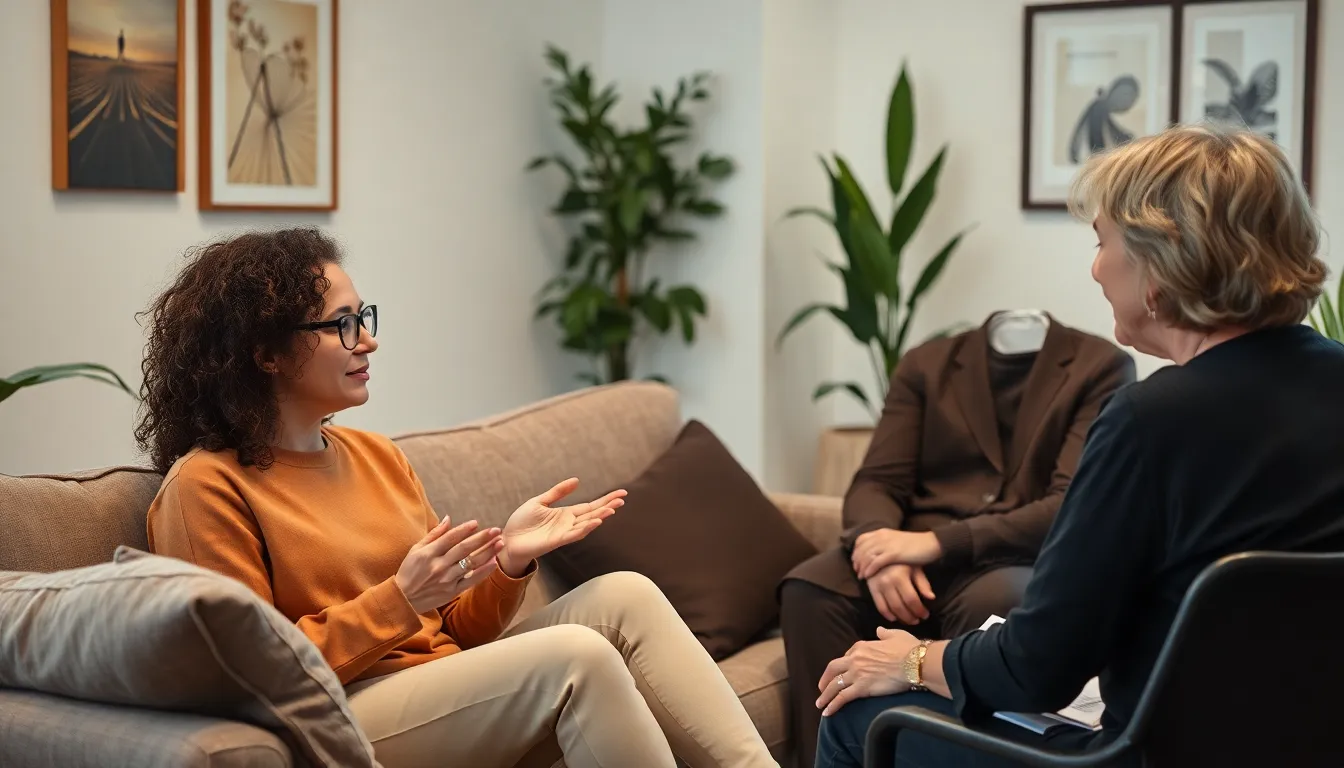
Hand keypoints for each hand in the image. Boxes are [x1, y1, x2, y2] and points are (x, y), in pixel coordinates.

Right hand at [395, 517, 503, 613]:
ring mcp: (446, 579)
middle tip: (496, 530)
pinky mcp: (452, 591)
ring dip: (487, 552)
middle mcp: (438, 566)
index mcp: (428, 553)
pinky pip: (471, 580)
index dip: (464, 530)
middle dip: (482, 538)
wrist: (403, 600)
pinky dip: (483, 571)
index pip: (450, 538)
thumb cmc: (409, 571)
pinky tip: (494, 562)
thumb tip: (449, 518)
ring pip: (471, 563)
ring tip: (500, 543)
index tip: (476, 523)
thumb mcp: (416, 550)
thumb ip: (434, 534)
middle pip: (464, 549)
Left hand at [499, 478, 624, 575]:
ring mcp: (564, 533)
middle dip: (608, 506)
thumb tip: (577, 480)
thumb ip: (558, 492)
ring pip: (586, 524)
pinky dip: (585, 528)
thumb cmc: (522, 522)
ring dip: (599, 516)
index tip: (621, 493)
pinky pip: (574, 534)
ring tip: (612, 509)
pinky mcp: (556, 541)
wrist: (508, 540)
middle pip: (593, 513)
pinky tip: (595, 521)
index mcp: (566, 514)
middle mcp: (568, 523)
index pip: (590, 505)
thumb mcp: (540, 501)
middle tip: (623, 499)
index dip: (606, 499)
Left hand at [816, 627, 920, 715]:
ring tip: (819, 704)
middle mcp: (855, 659)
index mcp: (861, 646)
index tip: (843, 671)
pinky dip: (833, 705)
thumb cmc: (908, 648)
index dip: (844, 664)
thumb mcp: (895, 634)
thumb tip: (879, 630)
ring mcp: (857, 674)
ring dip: (825, 695)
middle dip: (825, 679)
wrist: (915, 662)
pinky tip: (827, 712)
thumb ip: (884, 633)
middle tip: (821, 687)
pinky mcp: (862, 688)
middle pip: (833, 669)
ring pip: (834, 685)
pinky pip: (843, 697)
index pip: (847, 655)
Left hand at [852, 529, 942, 576]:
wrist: (931, 544)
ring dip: (861, 567)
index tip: (855, 561)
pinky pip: (876, 562)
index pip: (861, 540)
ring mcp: (887, 544)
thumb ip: (885, 544)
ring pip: (867, 556)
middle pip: (862, 549)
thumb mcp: (896, 541)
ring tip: (861, 576)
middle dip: (857, 561)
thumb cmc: (915, 545)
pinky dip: (869, 569)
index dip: (856, 551)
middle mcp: (882, 536)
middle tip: (856, 571)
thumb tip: (876, 552)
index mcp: (882, 532)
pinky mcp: (894, 553)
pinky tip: (867, 576)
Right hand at [866, 563, 935, 624]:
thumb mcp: (914, 568)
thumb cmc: (902, 561)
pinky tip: (895, 618)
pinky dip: (887, 615)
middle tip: (918, 620)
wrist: (881, 553)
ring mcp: (878, 586)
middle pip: (900, 606)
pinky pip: (879, 607)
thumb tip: (931, 598)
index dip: (919, 610)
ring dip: (901, 618)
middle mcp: (888, 582)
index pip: (911, 599)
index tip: (925, 615)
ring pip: (890, 609)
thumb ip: (923, 583)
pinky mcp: (872, 589)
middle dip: (911, 617)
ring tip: (909, 621)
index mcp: (900, 576)